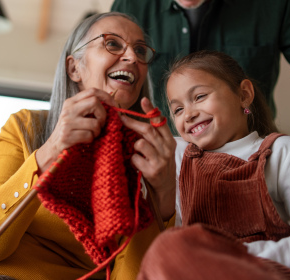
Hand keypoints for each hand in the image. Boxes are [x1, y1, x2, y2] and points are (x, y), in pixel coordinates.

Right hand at [36, 88, 114, 172]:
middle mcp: (68, 109)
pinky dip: (91, 140)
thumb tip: (111, 103)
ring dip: (98, 131)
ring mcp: (67, 122)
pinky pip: (89, 136)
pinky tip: (85, 141)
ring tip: (92, 134)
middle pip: (95, 102)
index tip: (114, 106)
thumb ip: (88, 107)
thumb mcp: (76, 114)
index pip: (92, 91)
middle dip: (103, 115)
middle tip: (102, 124)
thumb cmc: (70, 131)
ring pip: (95, 122)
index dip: (106, 96)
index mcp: (71, 102)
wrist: (53, 148)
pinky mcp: (67, 135)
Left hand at [119, 97, 175, 220]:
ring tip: (136, 153)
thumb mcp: (160, 149)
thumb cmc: (158, 165)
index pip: (160, 122)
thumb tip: (135, 119)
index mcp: (169, 141)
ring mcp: (160, 160)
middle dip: (132, 122)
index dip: (151, 111)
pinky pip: (135, 159)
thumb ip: (152, 136)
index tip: (143, 100)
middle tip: (120, 118)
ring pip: (140, 143)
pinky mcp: (152, 171)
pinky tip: (136, 165)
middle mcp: (167, 149)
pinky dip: (133, 161)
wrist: (165, 190)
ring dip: (133, 146)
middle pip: (147, 130)